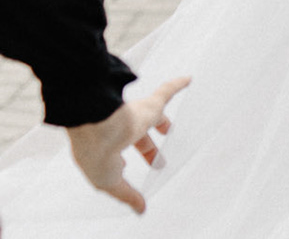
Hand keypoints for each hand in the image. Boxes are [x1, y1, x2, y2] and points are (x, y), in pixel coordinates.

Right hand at [66, 76, 190, 213]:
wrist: (100, 127)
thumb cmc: (98, 156)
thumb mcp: (111, 184)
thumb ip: (128, 195)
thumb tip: (141, 209)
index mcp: (105, 149)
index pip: (116, 158)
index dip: (120, 165)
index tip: (124, 170)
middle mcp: (119, 131)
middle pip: (137, 140)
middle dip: (148, 150)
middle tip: (160, 161)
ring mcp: (134, 117)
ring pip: (151, 117)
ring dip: (161, 121)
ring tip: (170, 129)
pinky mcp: (149, 105)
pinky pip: (167, 91)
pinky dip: (177, 85)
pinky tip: (188, 80)